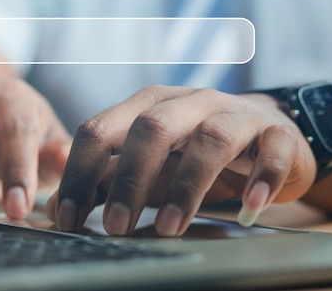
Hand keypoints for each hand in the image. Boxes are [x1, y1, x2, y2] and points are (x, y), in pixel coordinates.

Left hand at [47, 86, 315, 236]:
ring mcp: (234, 114)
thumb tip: (56, 208)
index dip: (80, 172)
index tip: (67, 218)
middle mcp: (189, 102)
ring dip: (187, 186)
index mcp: (149, 105)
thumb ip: (106, 180)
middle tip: (114, 226)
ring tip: (171, 229)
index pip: (102, 129)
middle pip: (151, 129)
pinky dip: (263, 177)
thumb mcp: (151, 163)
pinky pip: (272, 151)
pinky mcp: (275, 133)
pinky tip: (251, 207)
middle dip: (128, 179)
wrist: (268, 130)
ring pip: (209, 139)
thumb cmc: (197, 150)